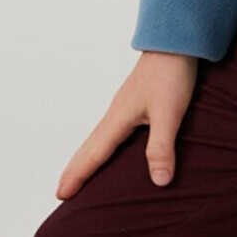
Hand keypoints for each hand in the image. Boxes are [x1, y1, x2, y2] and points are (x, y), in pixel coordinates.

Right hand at [55, 50, 199, 199]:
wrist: (176, 41)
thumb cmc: (171, 74)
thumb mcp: (169, 113)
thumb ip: (161, 147)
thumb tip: (158, 182)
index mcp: (119, 118)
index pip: (94, 153)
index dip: (78, 175)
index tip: (60, 195)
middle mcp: (116, 113)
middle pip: (90, 146)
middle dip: (76, 169)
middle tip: (62, 191)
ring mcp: (124, 106)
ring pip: (99, 137)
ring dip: (88, 157)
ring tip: (82, 173)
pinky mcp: (135, 100)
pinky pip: (112, 130)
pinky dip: (103, 145)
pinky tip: (112, 146)